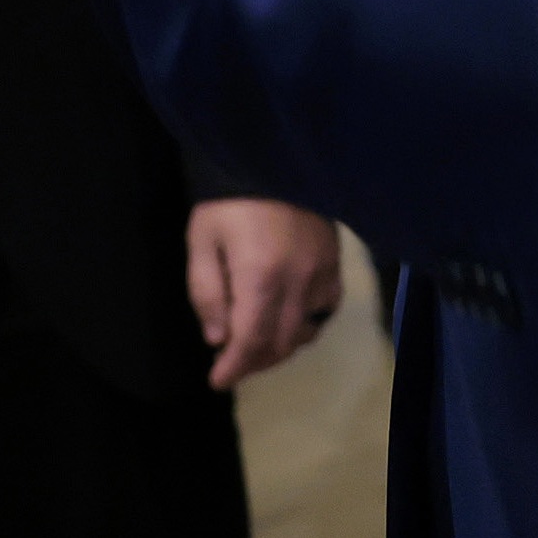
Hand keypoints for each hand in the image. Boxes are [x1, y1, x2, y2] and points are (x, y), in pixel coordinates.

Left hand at [184, 197, 343, 385]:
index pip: (251, 340)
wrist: (268, 156)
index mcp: (260, 276)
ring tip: (256, 345)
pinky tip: (288, 320)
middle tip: (232, 364)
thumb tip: (218, 339)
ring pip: (305, 330)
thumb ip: (207, 294)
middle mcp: (298, 281)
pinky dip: (306, 323)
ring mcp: (322, 271)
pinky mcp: (335, 261)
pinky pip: (326, 308)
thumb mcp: (201, 242)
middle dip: (254, 361)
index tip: (218, 381)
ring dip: (279, 346)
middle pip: (280, 343)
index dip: (234, 367)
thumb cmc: (226, 201)